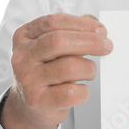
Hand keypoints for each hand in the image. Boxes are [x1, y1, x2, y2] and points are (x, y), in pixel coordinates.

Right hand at [0, 12, 112, 128]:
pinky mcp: (39, 101)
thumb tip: (95, 25)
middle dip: (90, 41)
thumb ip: (70, 32)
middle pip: (59, 42)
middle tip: (107, 46)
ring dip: (88, 68)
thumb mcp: (50, 48)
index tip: (101, 29)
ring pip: (69, 67)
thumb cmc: (45, 72)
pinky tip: (81, 90)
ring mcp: (28, 80)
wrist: (30, 106)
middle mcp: (22, 57)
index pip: (53, 22)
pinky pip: (71, 92)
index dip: (81, 24)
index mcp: (24, 37)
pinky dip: (84, 91)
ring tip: (89, 71)